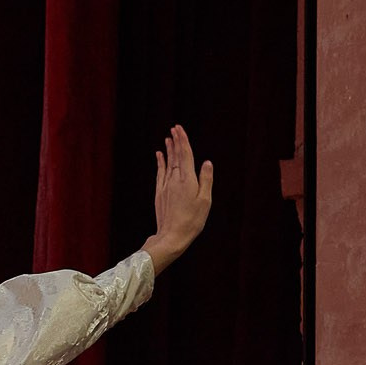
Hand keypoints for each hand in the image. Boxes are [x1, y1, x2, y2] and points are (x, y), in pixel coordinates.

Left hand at [146, 125, 213, 266]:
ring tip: (168, 138)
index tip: (179, 129)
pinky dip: (160, 163)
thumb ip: (206, 179)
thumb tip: (207, 162)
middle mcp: (174, 180)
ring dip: (168, 150)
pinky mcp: (160, 194)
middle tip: (174, 128)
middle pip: (176, 156)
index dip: (182, 141)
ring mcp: (165, 187)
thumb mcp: (205, 200)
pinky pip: (160, 173)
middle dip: (175, 141)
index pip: (185, 155)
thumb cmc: (192, 220)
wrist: (172, 236)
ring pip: (167, 163)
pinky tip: (159, 156)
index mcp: (187, 180)